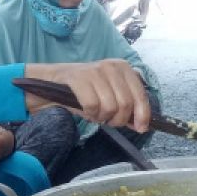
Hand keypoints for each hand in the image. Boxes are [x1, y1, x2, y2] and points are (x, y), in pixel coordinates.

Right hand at [25, 60, 150, 130]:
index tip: (140, 129)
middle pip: (125, 104)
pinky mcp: (79, 78)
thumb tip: (142, 125)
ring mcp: (95, 71)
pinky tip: (86, 110)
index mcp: (123, 68)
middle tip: (107, 120)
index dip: (142, 114)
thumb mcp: (110, 95)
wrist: (53, 82)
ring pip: (110, 107)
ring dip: (102, 117)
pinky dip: (90, 114)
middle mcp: (112, 66)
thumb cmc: (86, 91)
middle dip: (118, 119)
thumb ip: (127, 108)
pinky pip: (92, 105)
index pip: (140, 94)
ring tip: (95, 114)